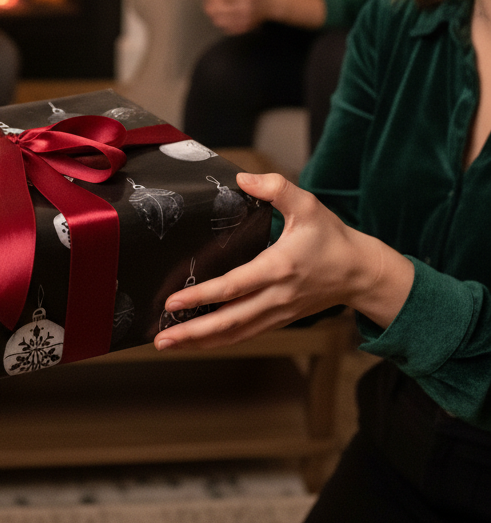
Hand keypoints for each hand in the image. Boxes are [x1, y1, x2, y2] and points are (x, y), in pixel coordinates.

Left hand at [152, 171, 414, 351]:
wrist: (361, 272)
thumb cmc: (332, 238)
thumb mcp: (308, 204)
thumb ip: (276, 187)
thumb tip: (241, 178)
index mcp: (279, 268)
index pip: (234, 286)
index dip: (202, 296)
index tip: (173, 301)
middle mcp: (276, 296)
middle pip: (229, 321)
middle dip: (193, 332)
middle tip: (160, 339)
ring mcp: (278, 312)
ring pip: (235, 333)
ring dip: (201, 341)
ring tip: (167, 344)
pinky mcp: (278, 319)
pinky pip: (245, 333)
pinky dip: (219, 339)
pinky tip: (197, 341)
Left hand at [202, 0, 269, 34]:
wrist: (273, 5)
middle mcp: (246, 10)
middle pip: (220, 10)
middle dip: (209, 4)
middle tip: (205, 0)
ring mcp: (245, 21)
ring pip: (221, 21)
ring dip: (212, 14)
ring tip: (209, 8)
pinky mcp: (244, 28)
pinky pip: (227, 28)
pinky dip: (220, 22)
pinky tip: (218, 17)